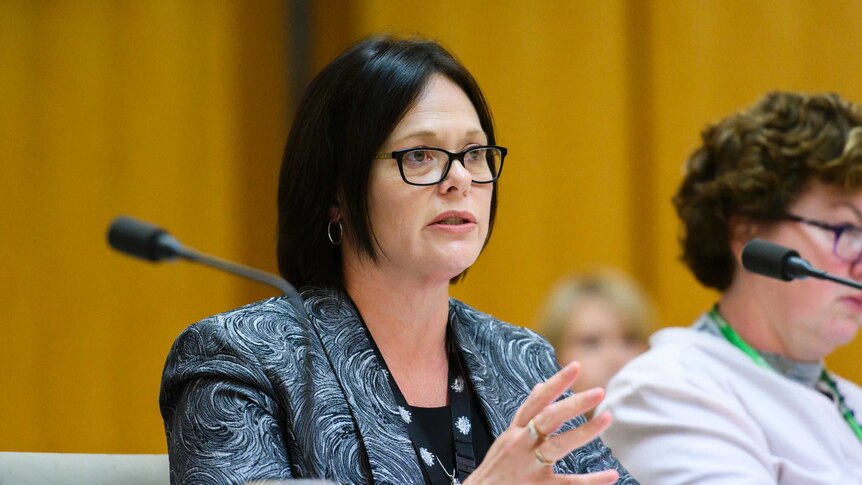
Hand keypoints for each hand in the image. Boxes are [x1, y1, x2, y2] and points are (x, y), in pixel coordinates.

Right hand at [464, 362, 617, 483]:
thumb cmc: (496, 468)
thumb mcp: (506, 437)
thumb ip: (526, 415)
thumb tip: (541, 387)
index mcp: (515, 431)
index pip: (537, 402)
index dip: (556, 383)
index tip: (575, 367)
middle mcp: (522, 444)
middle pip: (549, 418)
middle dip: (574, 404)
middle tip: (598, 392)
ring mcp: (531, 466)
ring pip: (559, 445)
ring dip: (585, 431)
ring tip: (607, 418)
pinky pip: (569, 482)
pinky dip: (592, 480)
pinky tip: (611, 475)